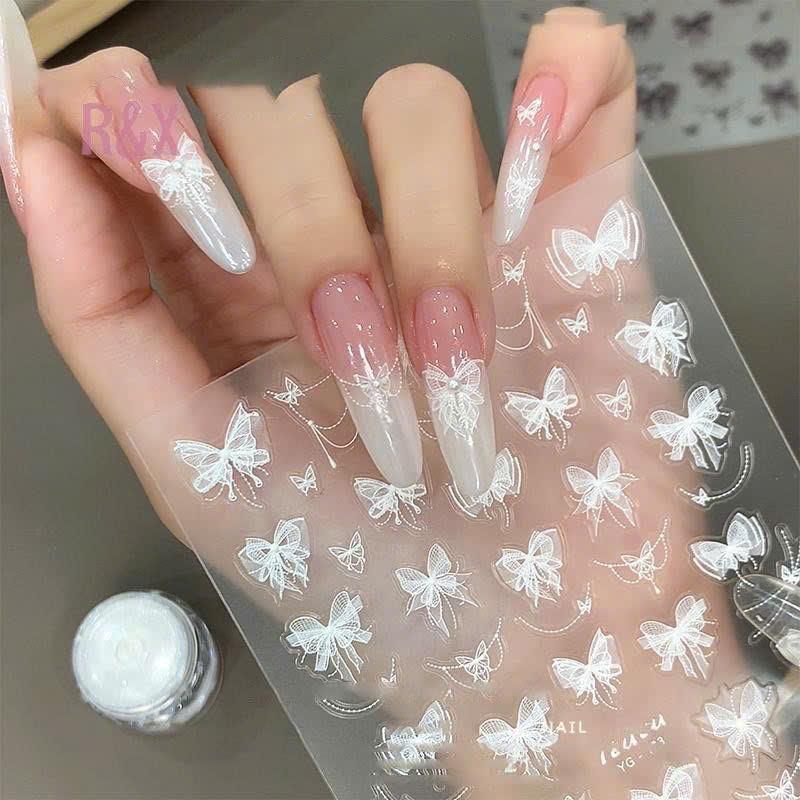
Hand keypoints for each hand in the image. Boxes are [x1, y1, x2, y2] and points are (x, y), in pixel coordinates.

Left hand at [0, 2, 633, 537]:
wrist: (529, 633)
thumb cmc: (368, 575)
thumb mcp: (199, 470)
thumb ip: (105, 320)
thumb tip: (32, 165)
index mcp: (237, 289)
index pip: (159, 132)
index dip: (129, 107)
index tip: (134, 146)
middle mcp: (339, 235)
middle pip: (286, 113)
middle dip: (303, 224)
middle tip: (342, 348)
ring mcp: (456, 220)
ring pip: (417, 105)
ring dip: (431, 233)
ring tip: (453, 361)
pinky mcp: (567, 224)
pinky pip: (579, 82)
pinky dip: (570, 75)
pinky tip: (551, 126)